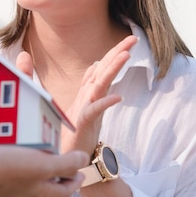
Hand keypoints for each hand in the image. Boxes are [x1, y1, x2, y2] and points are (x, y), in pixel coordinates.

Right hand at [0, 146, 87, 196]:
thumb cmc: (6, 170)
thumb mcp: (42, 165)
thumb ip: (64, 164)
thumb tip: (83, 160)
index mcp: (39, 191)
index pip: (63, 192)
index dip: (75, 182)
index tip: (80, 172)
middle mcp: (23, 193)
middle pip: (46, 187)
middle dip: (57, 174)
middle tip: (62, 160)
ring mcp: (7, 187)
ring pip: (28, 179)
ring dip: (37, 166)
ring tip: (39, 150)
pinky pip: (11, 171)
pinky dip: (18, 161)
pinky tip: (13, 149)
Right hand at [61, 35, 137, 154]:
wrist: (63, 158)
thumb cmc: (73, 133)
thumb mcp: (85, 106)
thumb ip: (88, 85)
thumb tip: (96, 64)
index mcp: (86, 92)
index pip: (101, 68)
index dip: (114, 53)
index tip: (129, 41)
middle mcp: (84, 96)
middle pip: (102, 70)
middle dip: (117, 53)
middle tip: (133, 38)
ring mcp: (83, 108)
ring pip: (99, 85)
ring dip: (112, 69)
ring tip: (126, 55)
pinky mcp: (82, 124)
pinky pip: (94, 111)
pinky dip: (105, 103)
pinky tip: (118, 97)